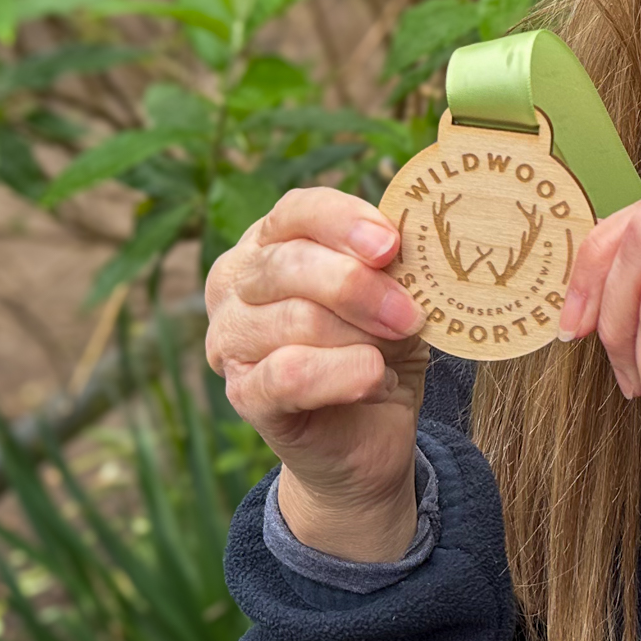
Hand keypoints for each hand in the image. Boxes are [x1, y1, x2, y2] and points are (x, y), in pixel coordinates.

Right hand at [204, 187, 428, 561]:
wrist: (371, 429)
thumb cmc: (378, 343)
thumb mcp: (392, 293)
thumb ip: (389, 262)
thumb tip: (409, 238)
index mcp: (269, 242)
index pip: (296, 211)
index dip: (344, 222)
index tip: (392, 244)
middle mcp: (236, 283)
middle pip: (290, 264)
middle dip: (359, 287)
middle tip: (410, 313)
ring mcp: (230, 339)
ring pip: (295, 320)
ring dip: (360, 336)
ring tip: (394, 349)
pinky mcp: (243, 394)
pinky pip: (289, 374)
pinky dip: (342, 374)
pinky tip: (374, 379)